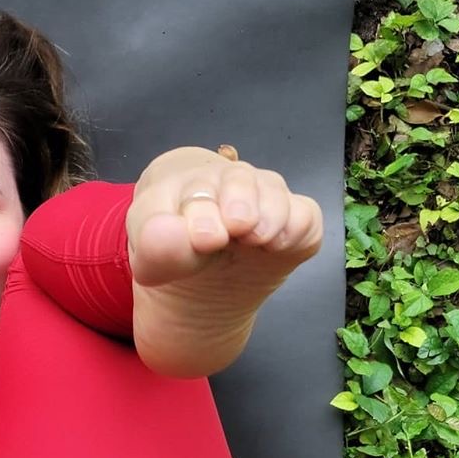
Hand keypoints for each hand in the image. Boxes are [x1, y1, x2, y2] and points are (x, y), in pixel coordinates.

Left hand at [124, 147, 322, 377]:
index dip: (200, 211)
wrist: (203, 277)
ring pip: (273, 191)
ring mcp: (263, 197)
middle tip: (237, 227)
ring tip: (256, 239)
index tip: (205, 239)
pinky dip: (296, 229)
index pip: (191, 187)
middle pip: (237, 180)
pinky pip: (305, 215)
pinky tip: (277, 245)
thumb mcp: (153, 261)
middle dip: (239, 203)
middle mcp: (226, 182)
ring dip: (269, 214)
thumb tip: (167, 234)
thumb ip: (156, 248)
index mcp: (182, 183)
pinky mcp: (294, 220)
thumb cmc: (175, 257)